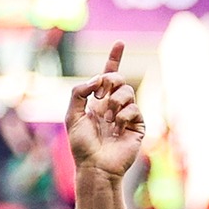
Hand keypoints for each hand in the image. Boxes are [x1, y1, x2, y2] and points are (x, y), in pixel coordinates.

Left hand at [67, 42, 145, 179]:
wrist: (95, 166)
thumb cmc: (82, 146)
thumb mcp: (71, 118)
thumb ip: (78, 95)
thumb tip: (94, 79)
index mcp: (97, 103)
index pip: (107, 78)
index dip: (113, 60)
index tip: (119, 43)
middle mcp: (113, 106)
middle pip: (118, 79)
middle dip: (109, 80)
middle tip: (100, 93)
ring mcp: (126, 114)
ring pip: (127, 92)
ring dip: (115, 101)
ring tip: (108, 118)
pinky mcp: (137, 124)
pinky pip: (133, 108)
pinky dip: (123, 116)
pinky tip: (117, 128)